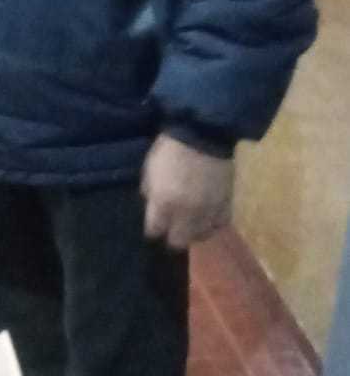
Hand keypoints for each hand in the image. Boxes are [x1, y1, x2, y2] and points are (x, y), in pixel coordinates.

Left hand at [141, 133, 233, 250]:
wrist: (204, 133)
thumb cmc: (171, 148)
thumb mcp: (150, 168)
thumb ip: (150, 192)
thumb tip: (153, 206)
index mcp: (163, 202)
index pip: (154, 231)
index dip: (153, 229)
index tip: (154, 225)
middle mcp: (186, 212)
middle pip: (178, 241)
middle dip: (172, 236)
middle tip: (172, 228)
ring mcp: (208, 210)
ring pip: (200, 236)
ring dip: (193, 232)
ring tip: (190, 224)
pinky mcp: (225, 204)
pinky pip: (219, 224)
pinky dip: (212, 224)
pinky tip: (207, 218)